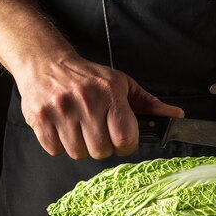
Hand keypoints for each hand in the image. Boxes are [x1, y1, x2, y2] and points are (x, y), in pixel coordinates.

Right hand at [16, 54, 183, 158]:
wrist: (46, 62)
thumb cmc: (89, 77)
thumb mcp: (122, 84)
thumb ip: (149, 104)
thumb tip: (176, 116)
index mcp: (110, 93)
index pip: (125, 138)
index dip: (125, 145)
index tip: (121, 139)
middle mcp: (86, 101)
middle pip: (101, 151)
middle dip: (102, 146)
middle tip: (97, 131)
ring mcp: (61, 110)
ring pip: (78, 154)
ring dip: (80, 146)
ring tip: (79, 127)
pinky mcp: (40, 118)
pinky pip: (55, 151)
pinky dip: (59, 145)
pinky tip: (63, 128)